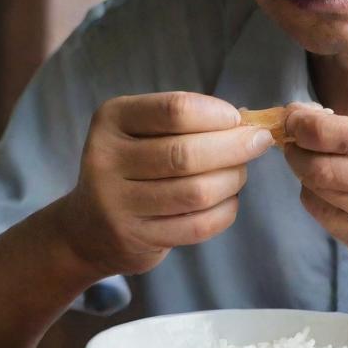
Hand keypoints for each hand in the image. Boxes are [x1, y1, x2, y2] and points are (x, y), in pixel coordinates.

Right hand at [60, 91, 274, 277]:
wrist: (89, 226)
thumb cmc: (132, 165)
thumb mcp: (144, 130)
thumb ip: (188, 121)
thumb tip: (248, 119)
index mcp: (112, 119)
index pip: (174, 110)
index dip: (217, 114)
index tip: (239, 119)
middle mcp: (106, 159)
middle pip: (186, 153)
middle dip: (234, 147)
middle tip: (259, 142)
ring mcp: (117, 203)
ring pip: (196, 191)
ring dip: (232, 180)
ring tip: (240, 172)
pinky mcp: (135, 237)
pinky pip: (197, 225)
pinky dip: (225, 211)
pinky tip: (229, 200)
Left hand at [283, 109, 347, 275]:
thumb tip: (309, 125)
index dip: (308, 125)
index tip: (294, 117)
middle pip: (327, 171)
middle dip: (297, 152)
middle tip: (292, 141)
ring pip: (324, 200)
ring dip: (306, 178)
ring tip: (310, 163)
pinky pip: (334, 226)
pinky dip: (322, 204)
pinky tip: (330, 191)